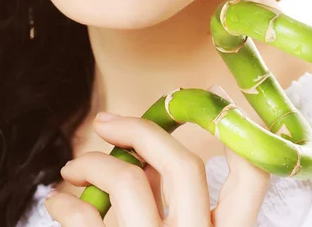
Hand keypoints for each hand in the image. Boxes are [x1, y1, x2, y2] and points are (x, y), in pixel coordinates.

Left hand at [44, 93, 270, 226]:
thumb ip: (172, 204)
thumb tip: (141, 156)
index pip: (253, 177)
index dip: (234, 131)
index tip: (210, 97)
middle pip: (183, 163)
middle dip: (141, 129)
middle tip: (105, 121)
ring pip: (128, 180)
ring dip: (93, 162)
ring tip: (71, 169)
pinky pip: (86, 218)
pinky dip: (66, 203)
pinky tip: (58, 203)